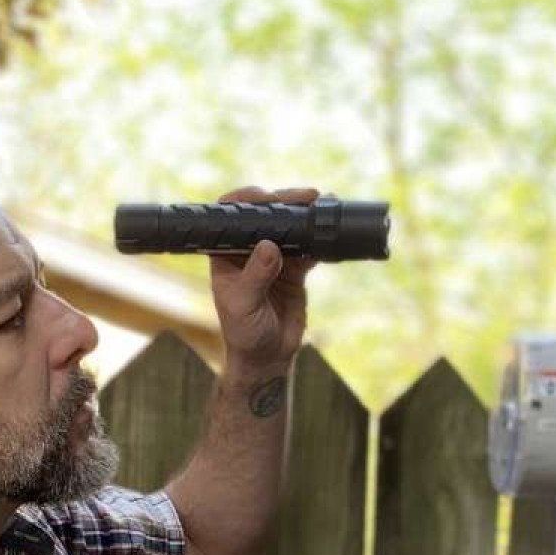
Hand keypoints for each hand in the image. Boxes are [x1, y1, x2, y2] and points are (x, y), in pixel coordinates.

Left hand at [209, 185, 318, 372]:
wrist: (268, 357)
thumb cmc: (244, 334)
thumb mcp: (244, 306)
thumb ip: (256, 276)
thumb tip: (270, 246)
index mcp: (225, 254)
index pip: (229, 216)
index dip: (245, 201)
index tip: (265, 197)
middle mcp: (247, 250)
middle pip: (265, 215)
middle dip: (284, 201)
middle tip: (305, 197)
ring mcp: (273, 257)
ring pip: (289, 226)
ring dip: (305, 215)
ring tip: (322, 204)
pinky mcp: (294, 269)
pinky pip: (308, 247)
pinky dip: (319, 239)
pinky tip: (330, 233)